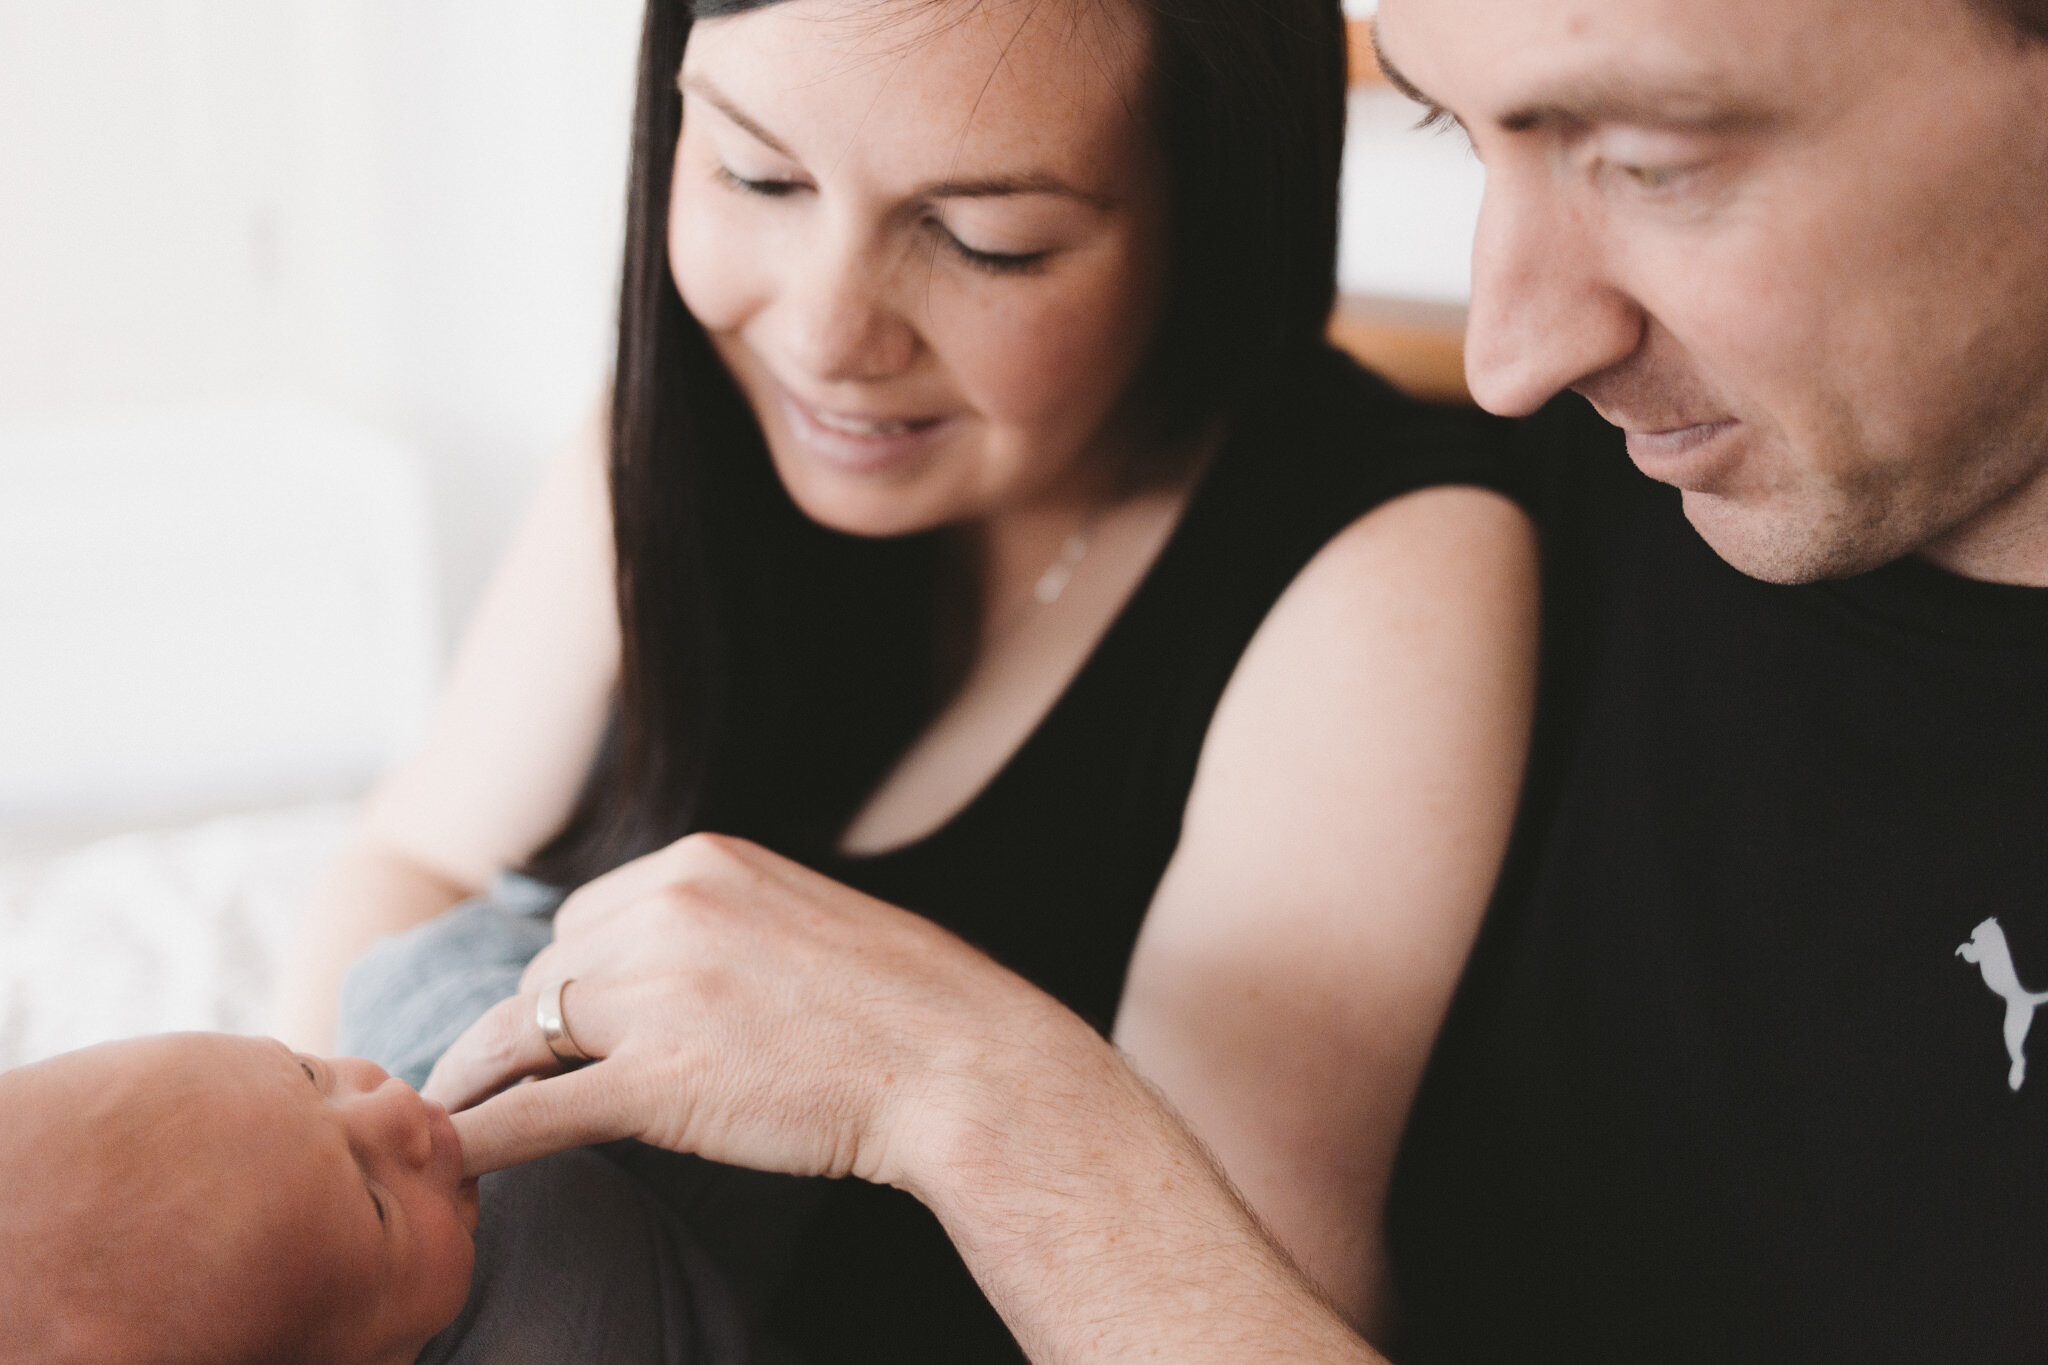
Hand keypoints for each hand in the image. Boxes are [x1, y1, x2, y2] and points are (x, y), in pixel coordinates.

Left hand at [425, 832, 1055, 1186]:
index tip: (568, 1021)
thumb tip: (663, 951)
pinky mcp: (660, 1083)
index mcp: (703, 861)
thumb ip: (723, 915)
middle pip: (547, 968)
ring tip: (447, 1121)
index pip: (584, 914)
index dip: (572, 974)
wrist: (960, 1062)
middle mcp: (671, 910)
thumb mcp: (801, 911)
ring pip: (520, 1030)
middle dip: (537, 1024)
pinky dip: (478, 1138)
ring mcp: (662, 995)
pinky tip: (443, 1163)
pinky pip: (534, 1110)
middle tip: (527, 1077)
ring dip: (484, 1076)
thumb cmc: (900, 1000)